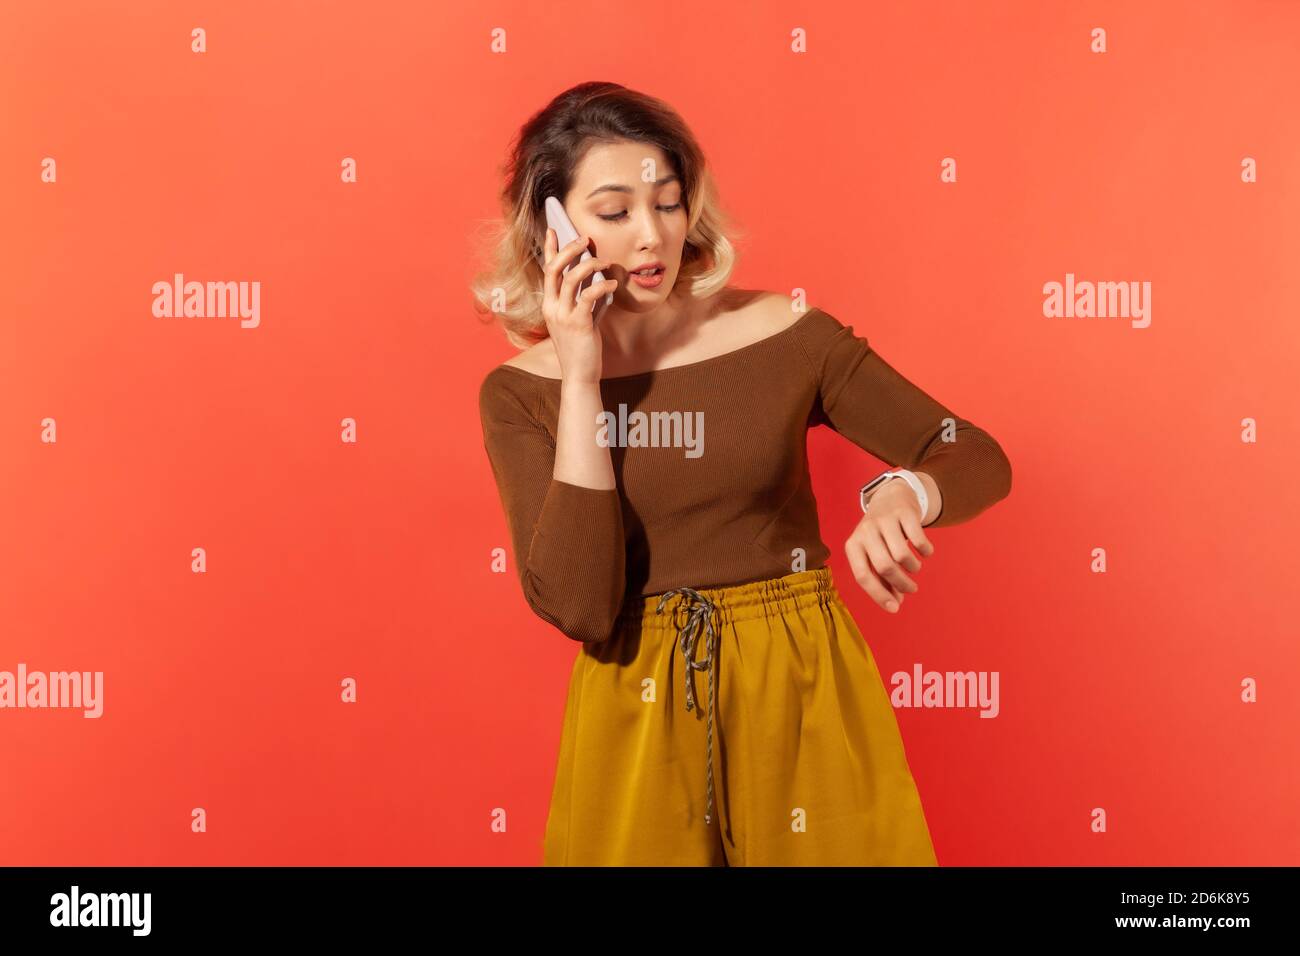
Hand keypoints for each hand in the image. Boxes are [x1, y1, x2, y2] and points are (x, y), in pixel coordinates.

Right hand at [540, 227, 618, 385]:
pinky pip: (589, 296)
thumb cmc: (582, 347)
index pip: (547, 271)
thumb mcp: (581, 319)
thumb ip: (586, 299)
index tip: (552, 229)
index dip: (549, 249)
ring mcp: (563, 316)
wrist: (580, 375)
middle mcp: (552, 308)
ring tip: (605, 261)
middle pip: (554, 269)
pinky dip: (603, 286)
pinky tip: (614, 283)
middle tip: (584, 239)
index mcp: (549, 305)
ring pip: (572, 279)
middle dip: (569, 249)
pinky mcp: (579, 324)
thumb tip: (600, 279)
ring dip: (590, 265)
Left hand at [844, 478, 934, 613]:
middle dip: (901, 584)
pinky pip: (918, 540)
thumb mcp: (873, 553)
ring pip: (902, 555)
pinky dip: (925, 551)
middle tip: (911, 589)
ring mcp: (884, 520)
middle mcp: (865, 531)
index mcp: (853, 545)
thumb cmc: (880, 535)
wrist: (890, 496)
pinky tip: (925, 552)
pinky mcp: (904, 513)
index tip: (895, 608)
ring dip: (913, 568)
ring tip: (914, 568)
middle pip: (885, 567)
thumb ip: (881, 578)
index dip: (879, 595)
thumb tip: (896, 603)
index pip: (863, 576)